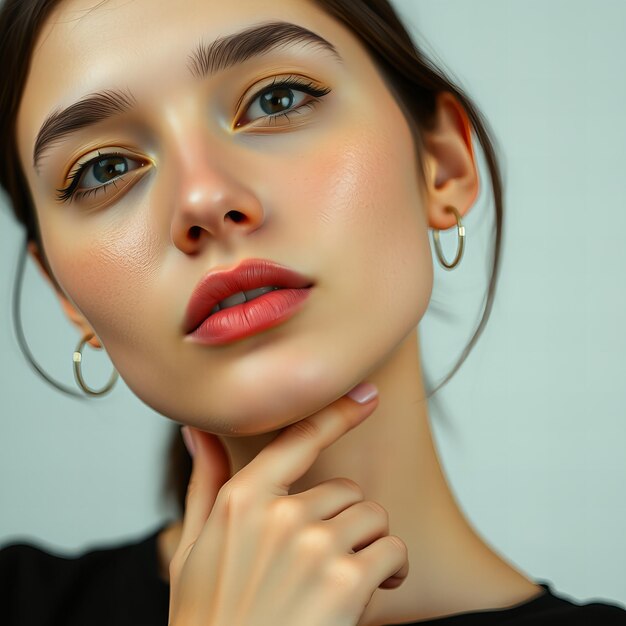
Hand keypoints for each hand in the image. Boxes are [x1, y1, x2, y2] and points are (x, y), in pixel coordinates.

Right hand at [168, 384, 408, 625]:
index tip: (368, 394)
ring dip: (369, 546)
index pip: (298, 440)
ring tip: (346, 577)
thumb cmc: (212, 618)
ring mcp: (314, 547)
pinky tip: (372, 593)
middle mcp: (280, 515)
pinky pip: (392, 551)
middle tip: (325, 560)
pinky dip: (392, 571)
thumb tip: (198, 429)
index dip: (338, 412)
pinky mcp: (347, 582)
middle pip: (345, 490)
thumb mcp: (194, 548)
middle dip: (344, 522)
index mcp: (242, 501)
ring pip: (372, 518)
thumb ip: (205, 482)